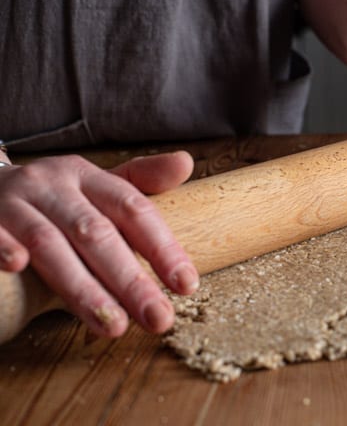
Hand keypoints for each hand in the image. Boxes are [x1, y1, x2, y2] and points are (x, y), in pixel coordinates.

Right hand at [0, 152, 198, 336]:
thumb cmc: (56, 197)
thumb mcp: (98, 184)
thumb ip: (142, 181)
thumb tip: (186, 163)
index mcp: (89, 177)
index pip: (133, 210)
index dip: (162, 247)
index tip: (187, 284)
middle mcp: (53, 185)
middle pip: (97, 234)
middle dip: (131, 280)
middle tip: (158, 318)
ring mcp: (14, 202)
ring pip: (50, 244)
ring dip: (82, 288)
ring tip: (113, 324)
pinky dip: (3, 248)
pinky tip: (18, 269)